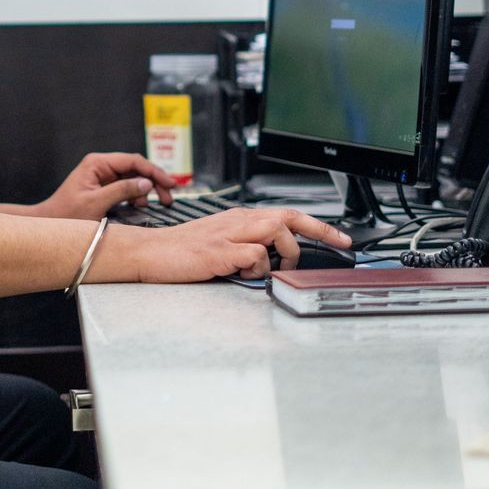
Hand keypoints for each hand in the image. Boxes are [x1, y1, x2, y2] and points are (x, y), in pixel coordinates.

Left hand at [42, 151, 174, 218]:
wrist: (49, 224)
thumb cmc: (66, 214)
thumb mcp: (96, 203)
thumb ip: (122, 191)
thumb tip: (146, 183)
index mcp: (97, 163)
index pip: (133, 161)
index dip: (154, 172)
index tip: (169, 184)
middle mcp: (101, 166)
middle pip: (135, 168)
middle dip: (154, 181)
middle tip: (168, 197)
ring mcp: (102, 177)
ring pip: (133, 178)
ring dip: (146, 190)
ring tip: (158, 203)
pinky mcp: (103, 188)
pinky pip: (125, 187)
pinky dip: (136, 196)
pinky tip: (141, 205)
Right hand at [102, 208, 352, 283]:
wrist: (148, 252)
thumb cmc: (181, 251)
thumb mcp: (220, 242)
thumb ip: (246, 245)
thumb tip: (273, 258)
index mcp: (239, 218)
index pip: (286, 214)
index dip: (317, 225)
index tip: (340, 238)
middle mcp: (237, 221)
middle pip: (288, 216)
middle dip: (320, 230)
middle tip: (339, 244)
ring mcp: (228, 234)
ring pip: (276, 229)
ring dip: (283, 252)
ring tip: (270, 267)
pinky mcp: (218, 252)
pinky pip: (253, 255)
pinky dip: (257, 268)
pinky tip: (243, 274)